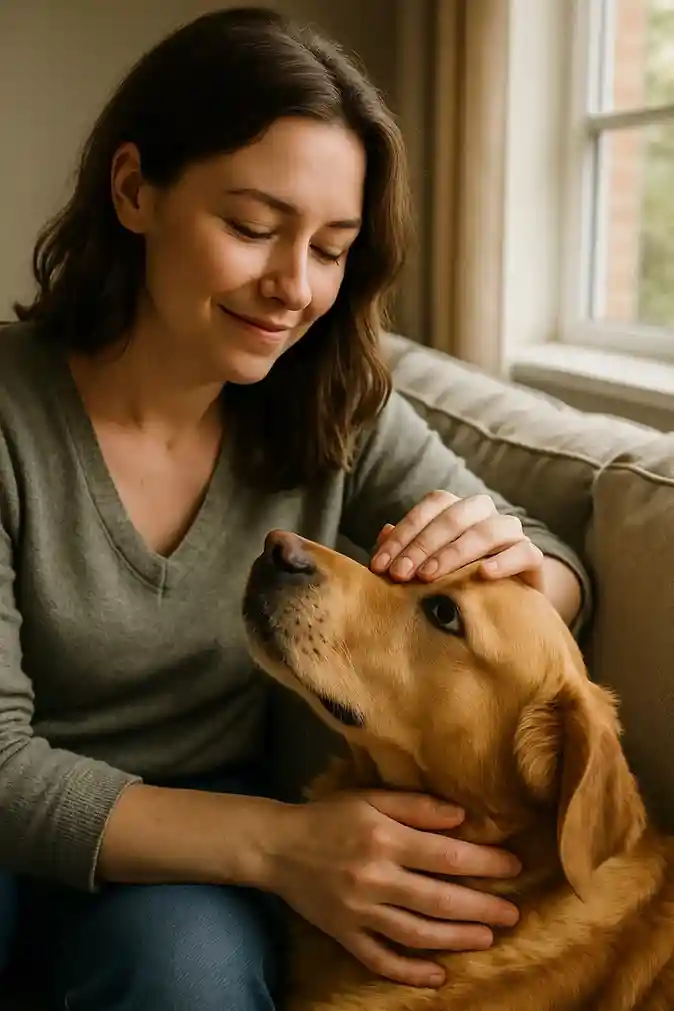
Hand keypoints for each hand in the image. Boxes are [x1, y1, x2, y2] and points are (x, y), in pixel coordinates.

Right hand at [268, 790, 519, 987]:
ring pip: (417, 933)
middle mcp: (374, 877)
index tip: (512, 866)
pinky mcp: (345, 934)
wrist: (276, 846)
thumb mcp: (370, 798)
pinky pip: (381, 960)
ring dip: (457, 939)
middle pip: (439, 899)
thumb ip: (416, 806)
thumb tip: (461, 817)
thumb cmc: (329, 816)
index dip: (484, 862)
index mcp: (384, 838)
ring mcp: (359, 911)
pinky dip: (410, 972)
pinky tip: (438, 975)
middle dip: (482, 908)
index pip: (446, 855)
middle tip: (513, 914)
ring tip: (487, 938)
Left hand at [370, 490, 543, 587]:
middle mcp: (485, 514)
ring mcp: (511, 534)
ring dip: (455, 552)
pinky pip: (524, 552)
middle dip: (422, 545)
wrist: (505, 602)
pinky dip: (504, 561)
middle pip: (456, 515)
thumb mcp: (426, 566)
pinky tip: (483, 575)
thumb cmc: (456, 580)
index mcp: (458, 509)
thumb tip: (383, 533)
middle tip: (400, 574)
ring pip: (489, 530)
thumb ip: (405, 550)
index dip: (404, 533)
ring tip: (430, 577)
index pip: (432, 505)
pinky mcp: (532, 558)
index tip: (380, 565)